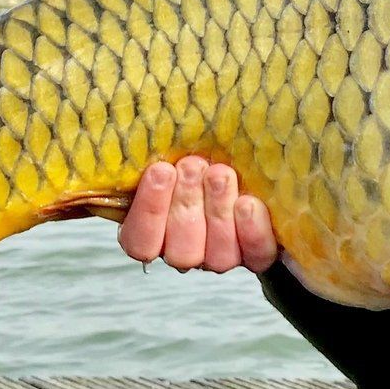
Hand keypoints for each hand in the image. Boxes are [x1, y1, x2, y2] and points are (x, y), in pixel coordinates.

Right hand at [118, 156, 279, 272]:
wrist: (249, 160)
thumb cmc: (202, 154)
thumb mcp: (174, 151)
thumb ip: (158, 155)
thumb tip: (132, 132)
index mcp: (154, 234)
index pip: (140, 242)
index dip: (149, 210)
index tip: (160, 170)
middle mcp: (187, 252)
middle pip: (180, 252)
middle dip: (186, 204)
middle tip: (192, 165)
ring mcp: (223, 257)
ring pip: (218, 257)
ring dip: (218, 211)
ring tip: (220, 174)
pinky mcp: (257, 254)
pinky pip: (256, 254)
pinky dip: (251, 230)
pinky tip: (248, 202)